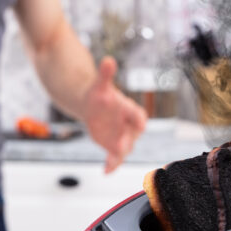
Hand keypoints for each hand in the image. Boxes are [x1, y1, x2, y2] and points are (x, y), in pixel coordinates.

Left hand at [81, 56, 147, 172]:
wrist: (91, 107)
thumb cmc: (100, 95)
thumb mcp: (100, 85)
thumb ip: (105, 75)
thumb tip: (108, 60)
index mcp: (130, 111)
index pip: (139, 117)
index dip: (139, 120)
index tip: (139, 124)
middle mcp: (129, 126)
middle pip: (132, 136)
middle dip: (127, 142)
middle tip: (120, 147)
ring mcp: (122, 138)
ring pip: (124, 150)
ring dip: (119, 157)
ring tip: (111, 163)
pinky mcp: (113, 147)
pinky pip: (115, 158)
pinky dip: (111, 165)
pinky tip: (105, 171)